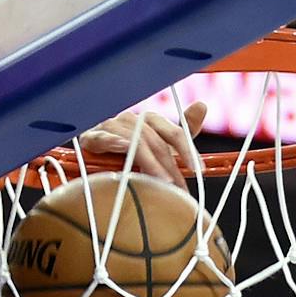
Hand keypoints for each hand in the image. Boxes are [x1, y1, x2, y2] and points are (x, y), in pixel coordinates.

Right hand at [76, 99, 208, 189]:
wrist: (92, 162)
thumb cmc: (128, 154)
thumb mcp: (158, 148)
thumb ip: (181, 135)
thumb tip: (202, 105)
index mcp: (149, 122)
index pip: (173, 132)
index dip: (187, 149)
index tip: (200, 170)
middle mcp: (132, 120)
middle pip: (157, 140)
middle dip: (171, 167)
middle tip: (180, 191)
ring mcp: (111, 126)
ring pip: (136, 141)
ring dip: (150, 163)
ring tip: (161, 182)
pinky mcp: (92, 137)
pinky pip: (106, 138)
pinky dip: (116, 143)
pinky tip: (124, 150)